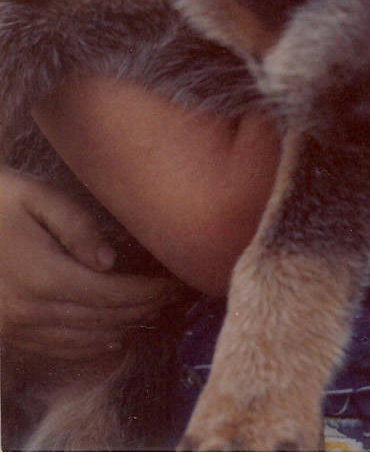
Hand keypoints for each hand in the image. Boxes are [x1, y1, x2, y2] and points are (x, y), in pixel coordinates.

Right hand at [0, 168, 173, 363]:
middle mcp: (31, 310)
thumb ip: (77, 226)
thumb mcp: (37, 197)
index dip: (148, 292)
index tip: (174, 282)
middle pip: (103, 320)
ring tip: (151, 312)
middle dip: (143, 309)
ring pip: (83, 340)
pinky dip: (89, 345)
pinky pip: (57, 349)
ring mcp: (17, 327)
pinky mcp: (8, 333)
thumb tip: (111, 261)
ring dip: (122, 328)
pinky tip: (110, 336)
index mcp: (44, 275)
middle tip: (172, 296)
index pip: (112, 294)